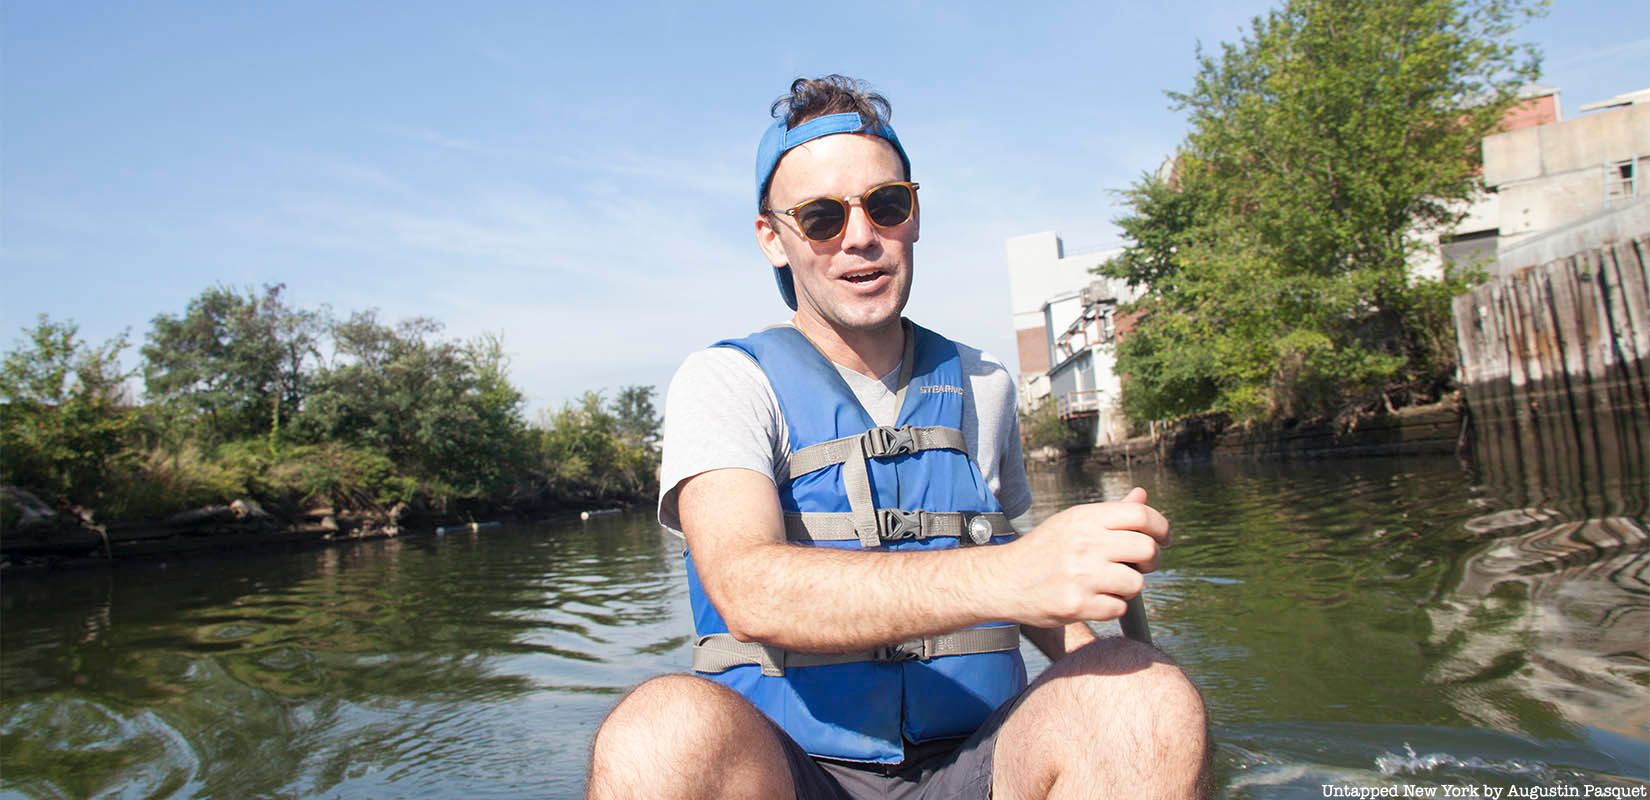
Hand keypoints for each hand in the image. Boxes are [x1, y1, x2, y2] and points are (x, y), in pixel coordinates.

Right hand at [998, 487, 1169, 627]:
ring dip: (1128, 587)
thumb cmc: (1043, 551)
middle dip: (1151, 560)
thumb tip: (1142, 496)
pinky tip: (1094, 599)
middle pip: (1147, 549)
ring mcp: (1081, 575)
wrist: (1003, 580)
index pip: (1140, 515)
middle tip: (1139, 565)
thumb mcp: (1072, 523)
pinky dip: (1112, 607)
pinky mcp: (1077, 604)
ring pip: (1136, 583)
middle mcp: (1084, 543)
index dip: (1161, 527)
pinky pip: (1118, 608)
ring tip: (1108, 584)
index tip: (1163, 539)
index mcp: (1084, 518)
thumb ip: (1111, 513)